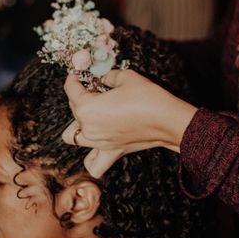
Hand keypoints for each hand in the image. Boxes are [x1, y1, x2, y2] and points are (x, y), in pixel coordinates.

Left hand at [62, 69, 196, 176]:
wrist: (167, 120)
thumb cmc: (148, 98)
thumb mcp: (126, 77)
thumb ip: (109, 76)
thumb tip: (104, 78)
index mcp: (87, 108)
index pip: (71, 90)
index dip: (73, 78)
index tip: (77, 73)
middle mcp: (89, 128)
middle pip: (73, 110)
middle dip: (81, 96)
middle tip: (96, 88)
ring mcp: (99, 143)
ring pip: (73, 137)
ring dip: (77, 125)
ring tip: (90, 115)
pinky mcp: (112, 152)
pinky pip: (93, 164)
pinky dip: (90, 157)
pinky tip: (96, 145)